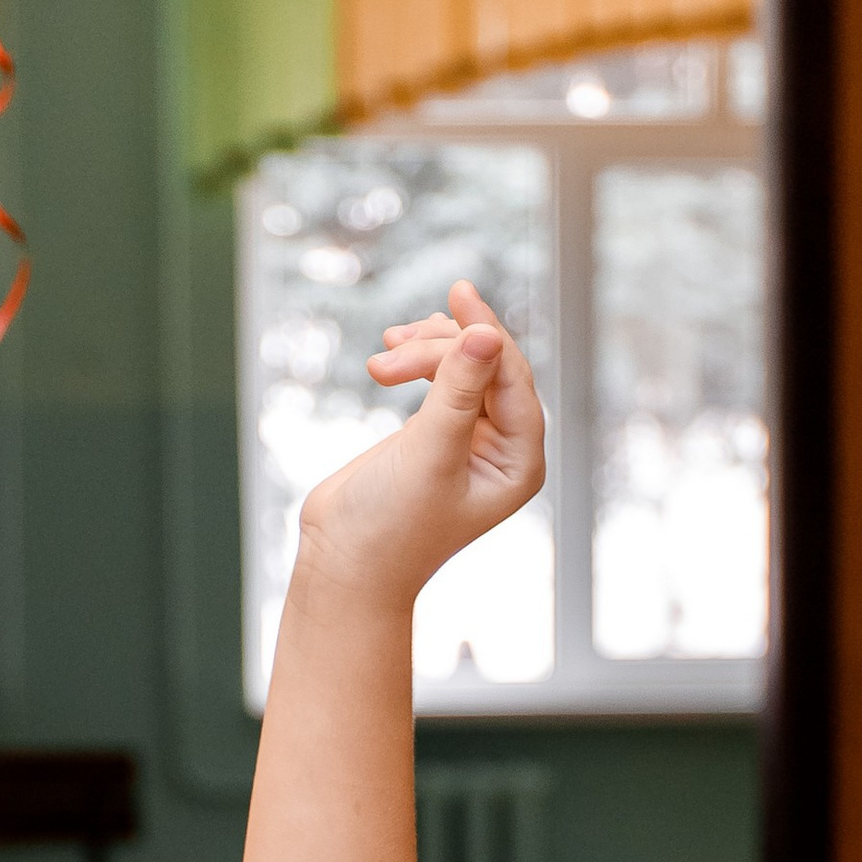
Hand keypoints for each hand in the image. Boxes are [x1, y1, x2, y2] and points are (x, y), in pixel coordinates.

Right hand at [293, 282, 544, 603]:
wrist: (343, 564)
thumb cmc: (389, 528)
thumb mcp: (428, 454)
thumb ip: (457, 391)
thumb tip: (486, 333)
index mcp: (518, 463)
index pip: (514, 379)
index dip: (488, 333)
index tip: (458, 296)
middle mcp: (502, 450)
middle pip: (488, 365)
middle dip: (442, 347)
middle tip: (392, 345)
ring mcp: (469, 439)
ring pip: (461, 365)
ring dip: (424, 350)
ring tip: (382, 360)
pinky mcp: (436, 432)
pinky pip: (440, 378)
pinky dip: (416, 361)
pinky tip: (391, 354)